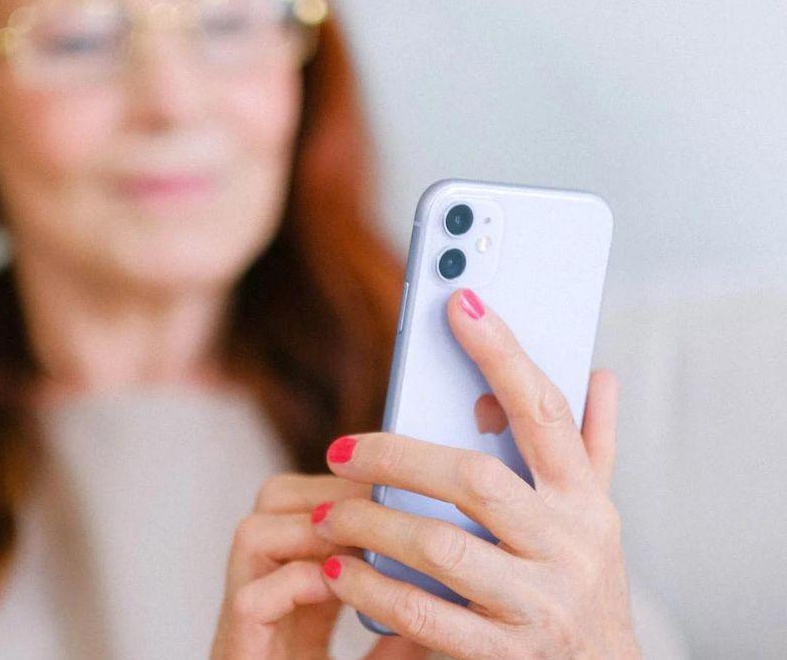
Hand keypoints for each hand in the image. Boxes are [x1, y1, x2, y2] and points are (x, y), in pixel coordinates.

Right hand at [209, 473, 430, 658]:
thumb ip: (404, 631)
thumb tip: (456, 599)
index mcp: (297, 587)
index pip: (308, 504)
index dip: (346, 487)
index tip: (394, 488)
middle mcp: (265, 591)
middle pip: (272, 501)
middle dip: (325, 492)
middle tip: (375, 506)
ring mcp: (245, 620)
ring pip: (252, 534)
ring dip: (308, 530)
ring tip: (356, 544)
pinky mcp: (236, 651)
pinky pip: (251, 600)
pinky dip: (294, 586)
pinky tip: (336, 587)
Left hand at [310, 288, 640, 658]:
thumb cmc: (581, 584)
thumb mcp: (595, 517)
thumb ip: (590, 447)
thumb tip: (601, 371)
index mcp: (587, 501)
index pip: (545, 412)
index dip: (503, 353)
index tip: (459, 300)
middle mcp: (570, 548)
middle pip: (475, 480)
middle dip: (397, 459)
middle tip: (340, 450)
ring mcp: (538, 605)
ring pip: (441, 549)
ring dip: (370, 526)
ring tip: (324, 515)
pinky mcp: (505, 654)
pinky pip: (425, 616)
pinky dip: (373, 589)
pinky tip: (336, 571)